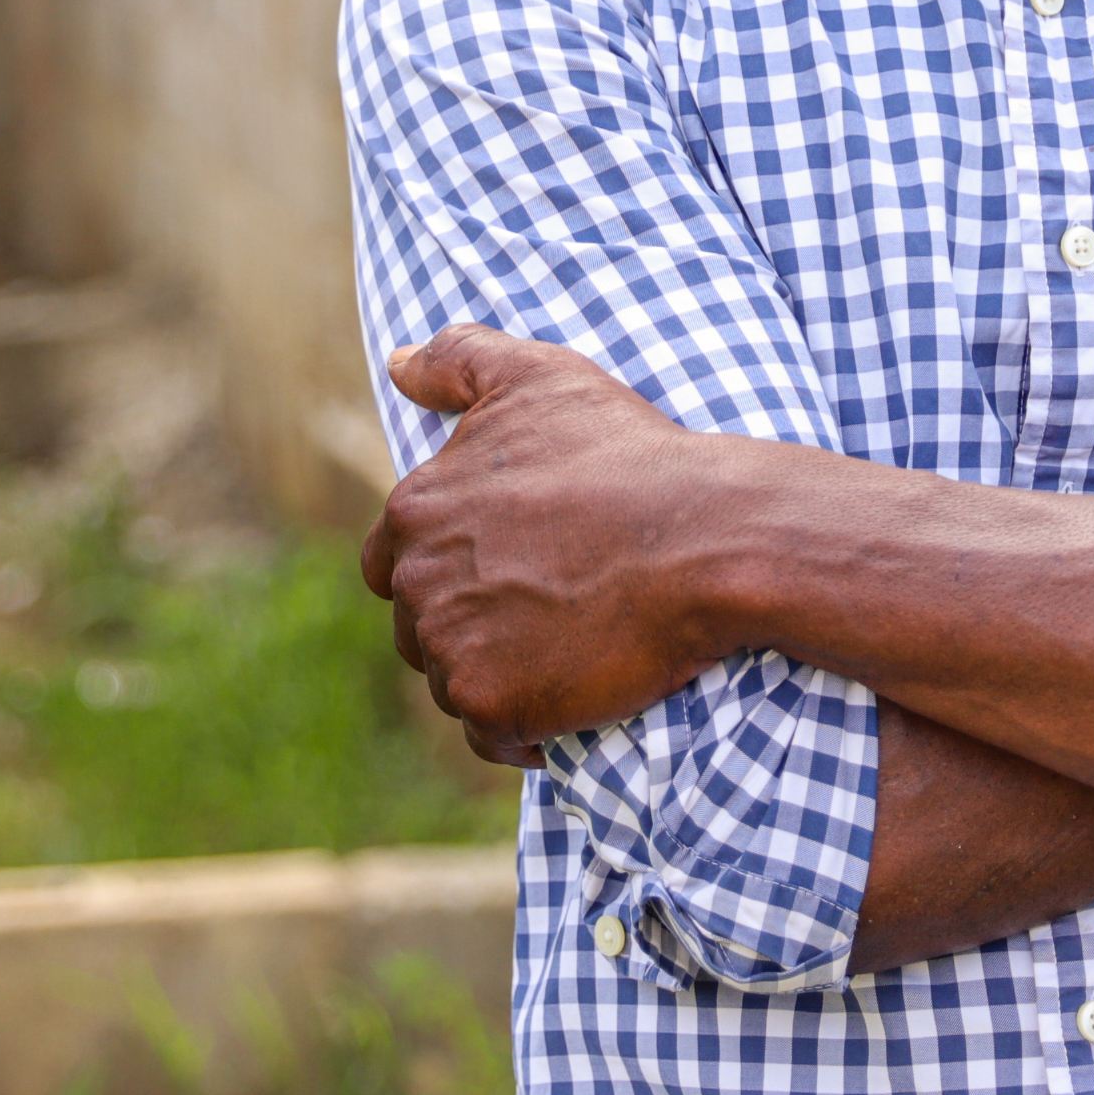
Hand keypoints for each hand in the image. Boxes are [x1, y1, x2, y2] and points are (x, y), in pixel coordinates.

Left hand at [361, 325, 745, 749]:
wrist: (703, 539)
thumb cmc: (628, 454)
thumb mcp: (541, 377)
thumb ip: (457, 360)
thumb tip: (393, 363)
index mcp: (414, 508)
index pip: (390, 562)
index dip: (446, 569)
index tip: (508, 570)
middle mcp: (417, 581)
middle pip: (421, 627)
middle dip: (472, 624)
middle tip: (550, 611)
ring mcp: (451, 648)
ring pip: (452, 680)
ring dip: (498, 675)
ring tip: (569, 653)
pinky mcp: (492, 704)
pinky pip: (488, 734)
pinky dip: (522, 727)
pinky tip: (571, 703)